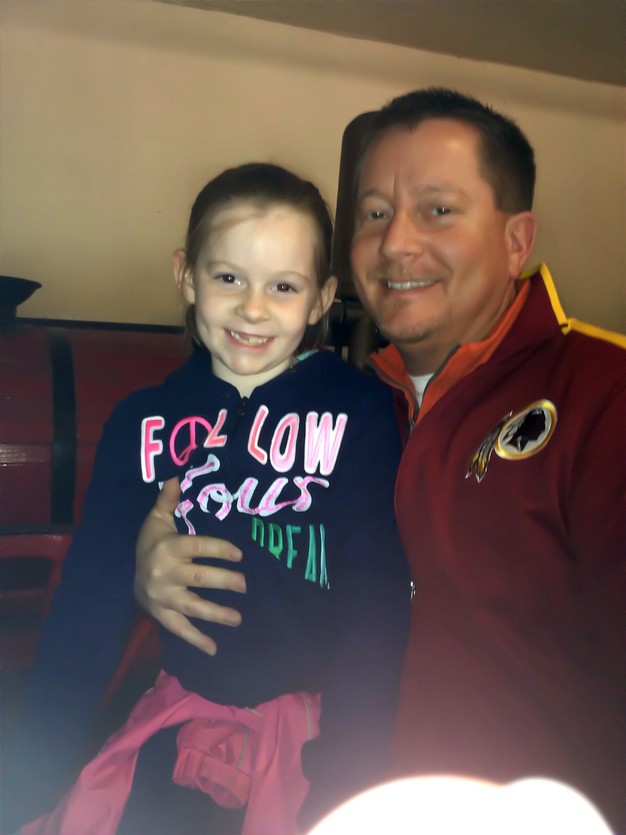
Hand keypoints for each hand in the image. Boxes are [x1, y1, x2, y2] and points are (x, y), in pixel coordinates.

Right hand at [135, 477, 245, 654]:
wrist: (123, 571)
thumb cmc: (150, 542)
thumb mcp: (157, 518)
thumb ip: (169, 499)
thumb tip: (176, 473)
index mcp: (168, 547)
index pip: (198, 547)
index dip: (220, 550)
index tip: (240, 554)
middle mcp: (164, 573)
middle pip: (199, 578)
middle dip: (224, 581)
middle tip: (246, 585)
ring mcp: (162, 596)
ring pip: (191, 606)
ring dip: (216, 614)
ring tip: (238, 619)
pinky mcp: (160, 614)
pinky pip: (179, 628)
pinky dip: (196, 639)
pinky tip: (214, 648)